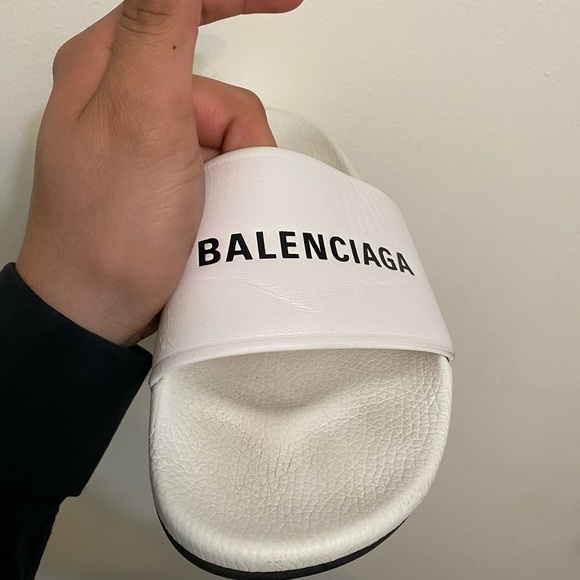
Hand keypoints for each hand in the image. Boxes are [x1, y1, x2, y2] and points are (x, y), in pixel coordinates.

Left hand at [16, 0, 302, 346]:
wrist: (98, 309)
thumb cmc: (109, 228)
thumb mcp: (138, 117)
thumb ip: (158, 30)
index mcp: (110, 67)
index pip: (179, 4)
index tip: (289, 0)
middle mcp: (127, 100)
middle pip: (216, 90)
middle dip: (238, 134)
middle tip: (225, 174)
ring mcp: (148, 143)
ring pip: (225, 134)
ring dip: (236, 171)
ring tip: (211, 210)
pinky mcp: (165, 178)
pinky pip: (218, 166)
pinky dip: (228, 189)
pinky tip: (211, 217)